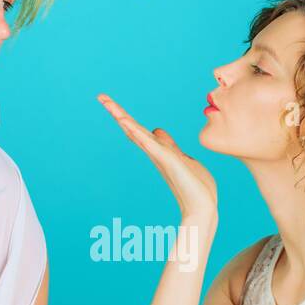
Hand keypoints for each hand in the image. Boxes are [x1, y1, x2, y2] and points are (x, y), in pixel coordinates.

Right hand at [97, 94, 217, 222]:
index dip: (126, 116)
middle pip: (132, 128)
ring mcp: (159, 156)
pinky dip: (137, 132)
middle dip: (117, 112)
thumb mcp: (182, 157)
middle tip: (101, 96)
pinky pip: (149, 143)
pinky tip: (125, 121)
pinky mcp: (167, 160)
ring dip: (122, 116)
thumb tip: (157, 131)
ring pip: (137, 132)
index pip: (139, 130)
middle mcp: (155, 153)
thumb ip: (169, 145)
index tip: (111, 102)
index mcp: (159, 151)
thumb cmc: (196, 186)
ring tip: (107, 102)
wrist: (203, 207)